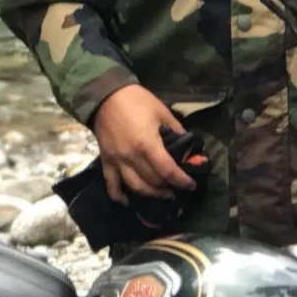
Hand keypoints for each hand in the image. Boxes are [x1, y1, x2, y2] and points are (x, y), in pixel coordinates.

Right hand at [93, 84, 195, 203]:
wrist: (105, 95)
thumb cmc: (136, 101)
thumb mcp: (161, 111)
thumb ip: (175, 131)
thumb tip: (187, 147)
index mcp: (147, 144)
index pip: (167, 170)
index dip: (181, 180)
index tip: (191, 184)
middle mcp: (132, 157)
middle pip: (153, 181)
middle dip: (168, 187)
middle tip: (178, 187)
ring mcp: (117, 161)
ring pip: (135, 187)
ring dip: (151, 194)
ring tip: (162, 194)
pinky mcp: (106, 161)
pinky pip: (111, 185)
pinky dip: (119, 196)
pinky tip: (128, 201)